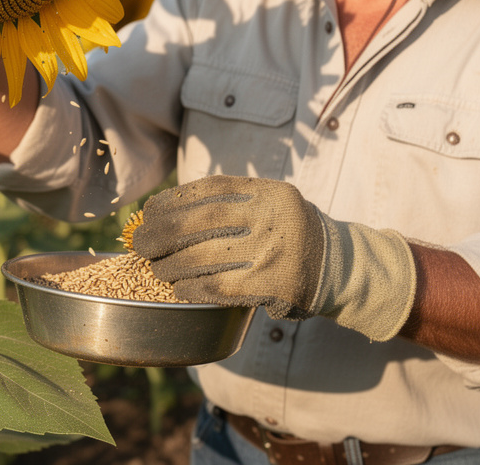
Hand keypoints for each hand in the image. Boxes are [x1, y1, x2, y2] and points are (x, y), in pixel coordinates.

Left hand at [131, 175, 416, 340]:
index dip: (173, 200)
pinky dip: (192, 289)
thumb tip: (165, 212)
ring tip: (157, 269)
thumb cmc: (289, 235)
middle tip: (141, 243)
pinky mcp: (273, 285)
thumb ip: (232, 203)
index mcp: (269, 192)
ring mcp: (274, 251)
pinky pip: (218, 287)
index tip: (149, 211)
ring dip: (171, 265)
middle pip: (201, 221)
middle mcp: (272, 216)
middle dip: (162, 232)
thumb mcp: (270, 206)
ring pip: (204, 256)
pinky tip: (179, 290)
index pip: (210, 188)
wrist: (338, 268)